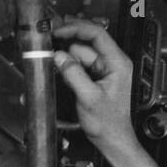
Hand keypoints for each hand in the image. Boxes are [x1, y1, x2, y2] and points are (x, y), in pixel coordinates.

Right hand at [53, 21, 137, 150]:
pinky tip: (62, 71)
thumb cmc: (108, 123)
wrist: (111, 138)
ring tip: (57, 67)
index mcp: (118, 63)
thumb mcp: (89, 98)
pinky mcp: (94, 75)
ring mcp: (103, 68)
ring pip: (78, 51)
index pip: (97, 33)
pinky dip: (68, 64)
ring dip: (66, 56)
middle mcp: (113, 62)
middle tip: (49, 39)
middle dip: (67, 40)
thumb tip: (59, 56)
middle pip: (86, 40)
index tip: (57, 29)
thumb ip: (74, 74)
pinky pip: (77, 62)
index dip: (75, 27)